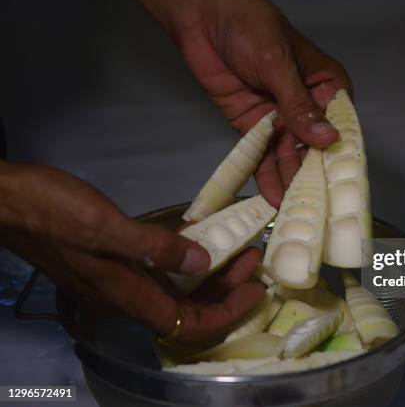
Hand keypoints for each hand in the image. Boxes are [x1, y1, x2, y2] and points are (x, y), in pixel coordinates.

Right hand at [0, 163, 264, 341]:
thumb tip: (203, 262)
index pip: (190, 324)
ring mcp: (120, 279)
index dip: (227, 314)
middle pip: (188, 307)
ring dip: (209, 273)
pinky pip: (159, 270)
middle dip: (225, 288)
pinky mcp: (115, 260)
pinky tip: (200, 238)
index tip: (256, 291)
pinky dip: (184, 259)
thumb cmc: (52, 213)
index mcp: (128, 295)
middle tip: (253, 260)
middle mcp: (127, 295)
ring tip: (238, 247)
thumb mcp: (105, 228)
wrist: (7, 202)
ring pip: (176, 288)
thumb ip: (155, 248)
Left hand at [130, 0, 352, 206]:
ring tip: (294, 211)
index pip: (340, 126)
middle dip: (314, 175)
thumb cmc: (251, 28)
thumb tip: (327, 139)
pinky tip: (274, 198)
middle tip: (314, 208)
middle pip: (315, 147)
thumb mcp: (278, 64)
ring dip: (291, 181)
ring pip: (290, 156)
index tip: (340, 185)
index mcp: (325, 86)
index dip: (340, 155)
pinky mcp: (255, 128)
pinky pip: (264, 155)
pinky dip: (268, 175)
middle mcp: (307, 107)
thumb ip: (299, 105)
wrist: (202, 19)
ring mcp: (281, 119)